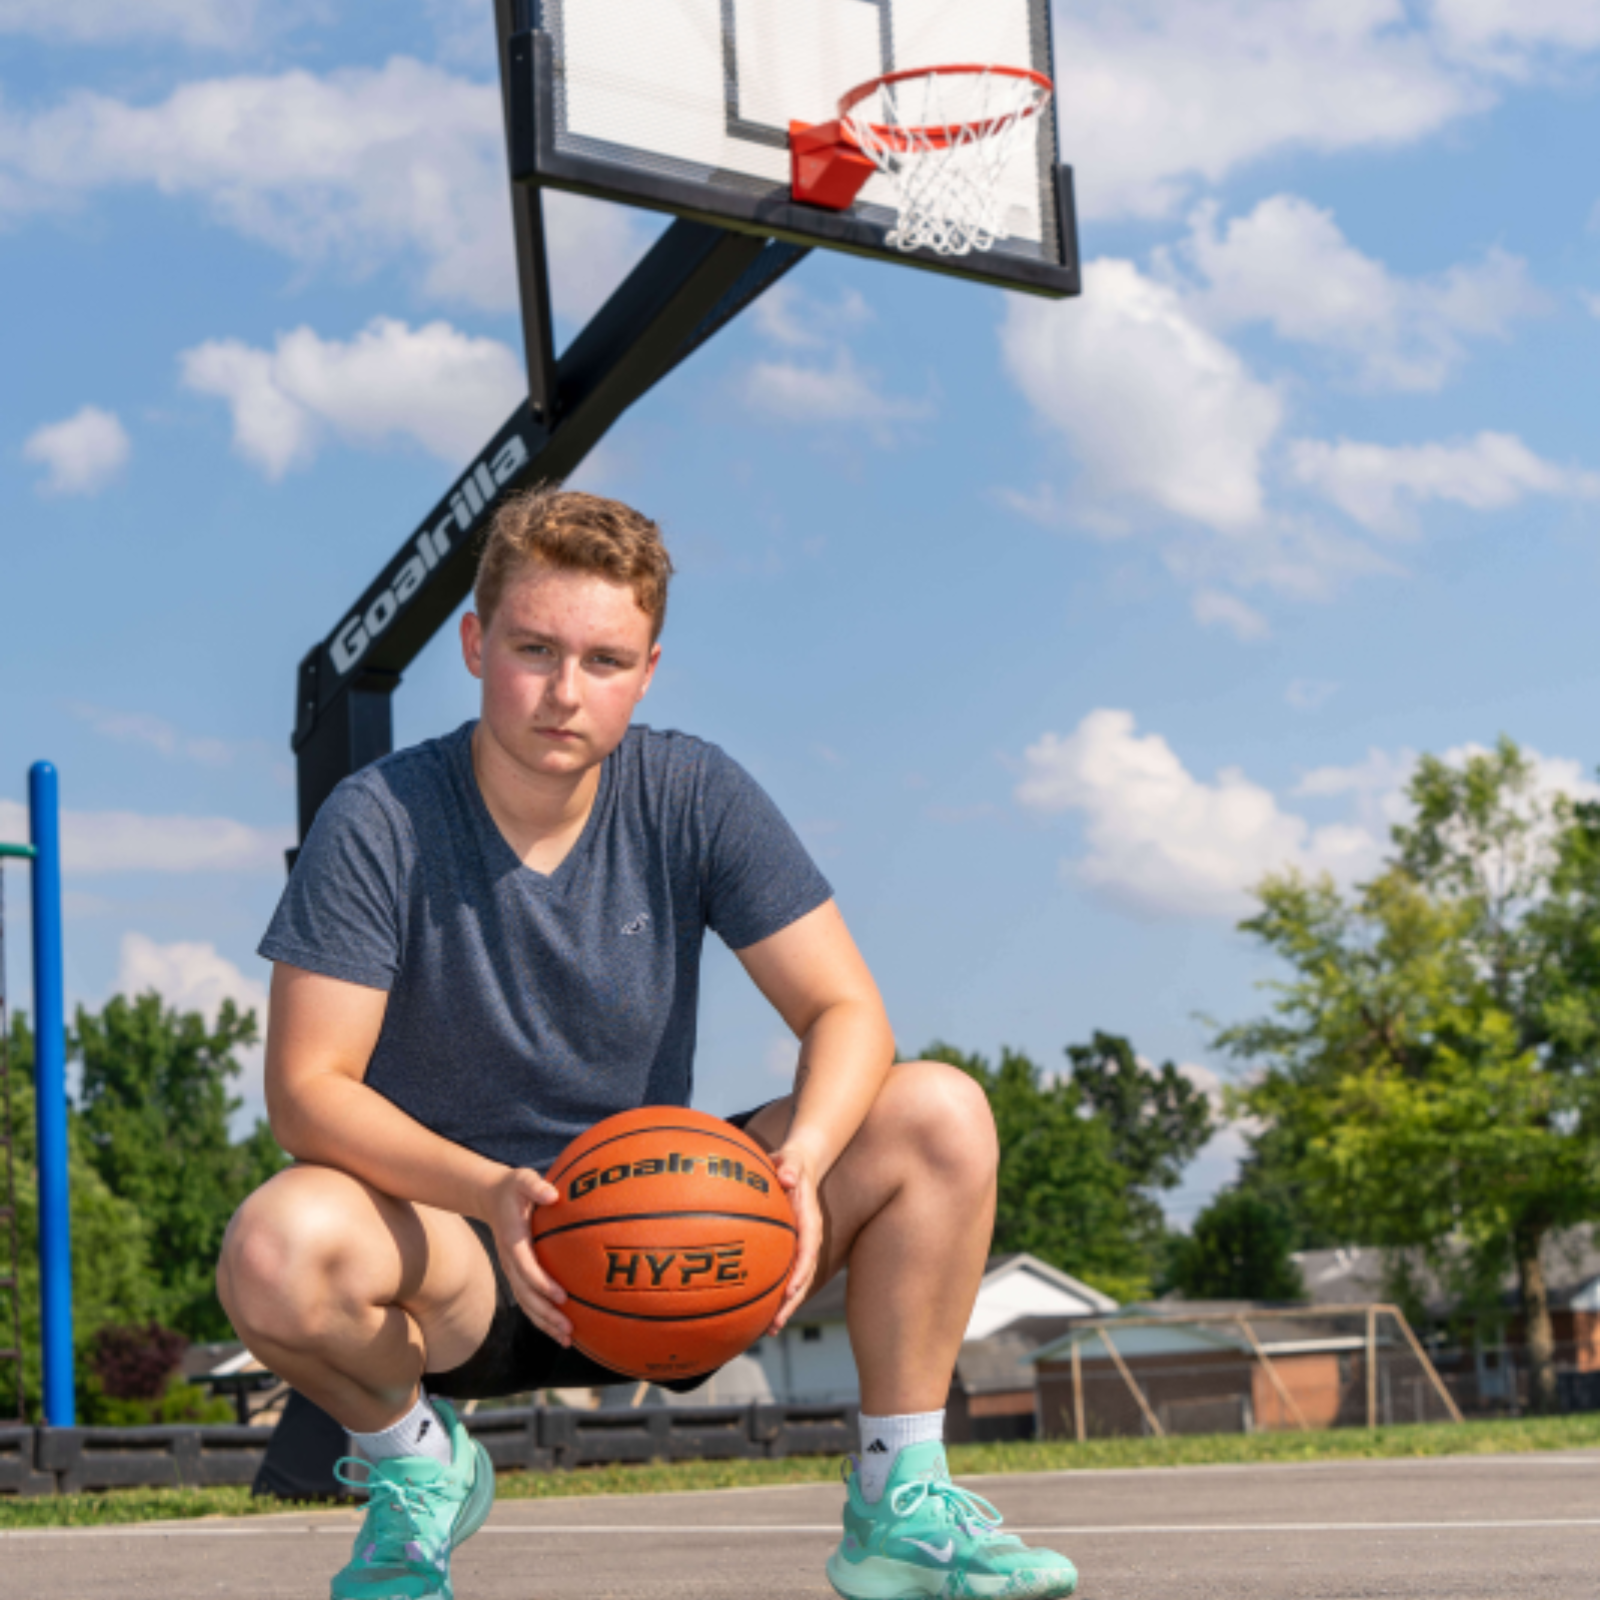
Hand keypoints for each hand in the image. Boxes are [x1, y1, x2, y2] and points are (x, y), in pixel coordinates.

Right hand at [484, 1166, 571, 1345]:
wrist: (490, 1197)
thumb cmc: (513, 1187)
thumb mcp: (522, 1179)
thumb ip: (535, 1186)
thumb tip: (552, 1193)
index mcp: (513, 1242)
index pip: (526, 1268)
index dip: (542, 1284)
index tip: (562, 1296)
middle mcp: (511, 1262)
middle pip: (526, 1296)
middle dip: (546, 1314)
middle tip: (569, 1329)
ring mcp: (512, 1271)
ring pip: (527, 1304)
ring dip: (546, 1323)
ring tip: (568, 1340)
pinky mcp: (518, 1274)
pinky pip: (529, 1300)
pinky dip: (543, 1317)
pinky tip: (561, 1329)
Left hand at [767, 1142, 823, 1335]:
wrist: (799, 1165)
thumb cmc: (790, 1163)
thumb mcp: (790, 1161)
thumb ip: (788, 1167)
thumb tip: (786, 1176)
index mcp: (811, 1221)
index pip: (809, 1250)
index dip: (801, 1271)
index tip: (790, 1289)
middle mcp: (809, 1240)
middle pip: (804, 1275)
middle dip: (791, 1301)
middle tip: (775, 1324)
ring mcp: (801, 1247)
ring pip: (797, 1281)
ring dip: (785, 1305)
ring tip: (769, 1330)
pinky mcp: (791, 1250)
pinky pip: (785, 1275)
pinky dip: (776, 1294)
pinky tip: (759, 1311)